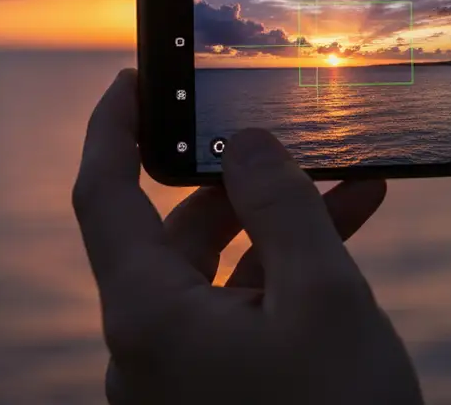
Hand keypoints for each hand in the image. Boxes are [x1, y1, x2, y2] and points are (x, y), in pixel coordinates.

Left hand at [73, 70, 422, 404]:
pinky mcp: (216, 394)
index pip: (102, 195)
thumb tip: (247, 142)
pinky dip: (282, 274)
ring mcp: (179, 376)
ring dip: (276, 226)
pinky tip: (342, 238)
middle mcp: (147, 346)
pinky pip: (237, 314)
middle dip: (235, 180)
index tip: (134, 78)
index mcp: (147, 317)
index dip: (110, 127)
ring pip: (216, 273)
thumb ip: (281, 206)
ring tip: (348, 185)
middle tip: (283, 130)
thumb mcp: (323, 298)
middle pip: (172, 232)